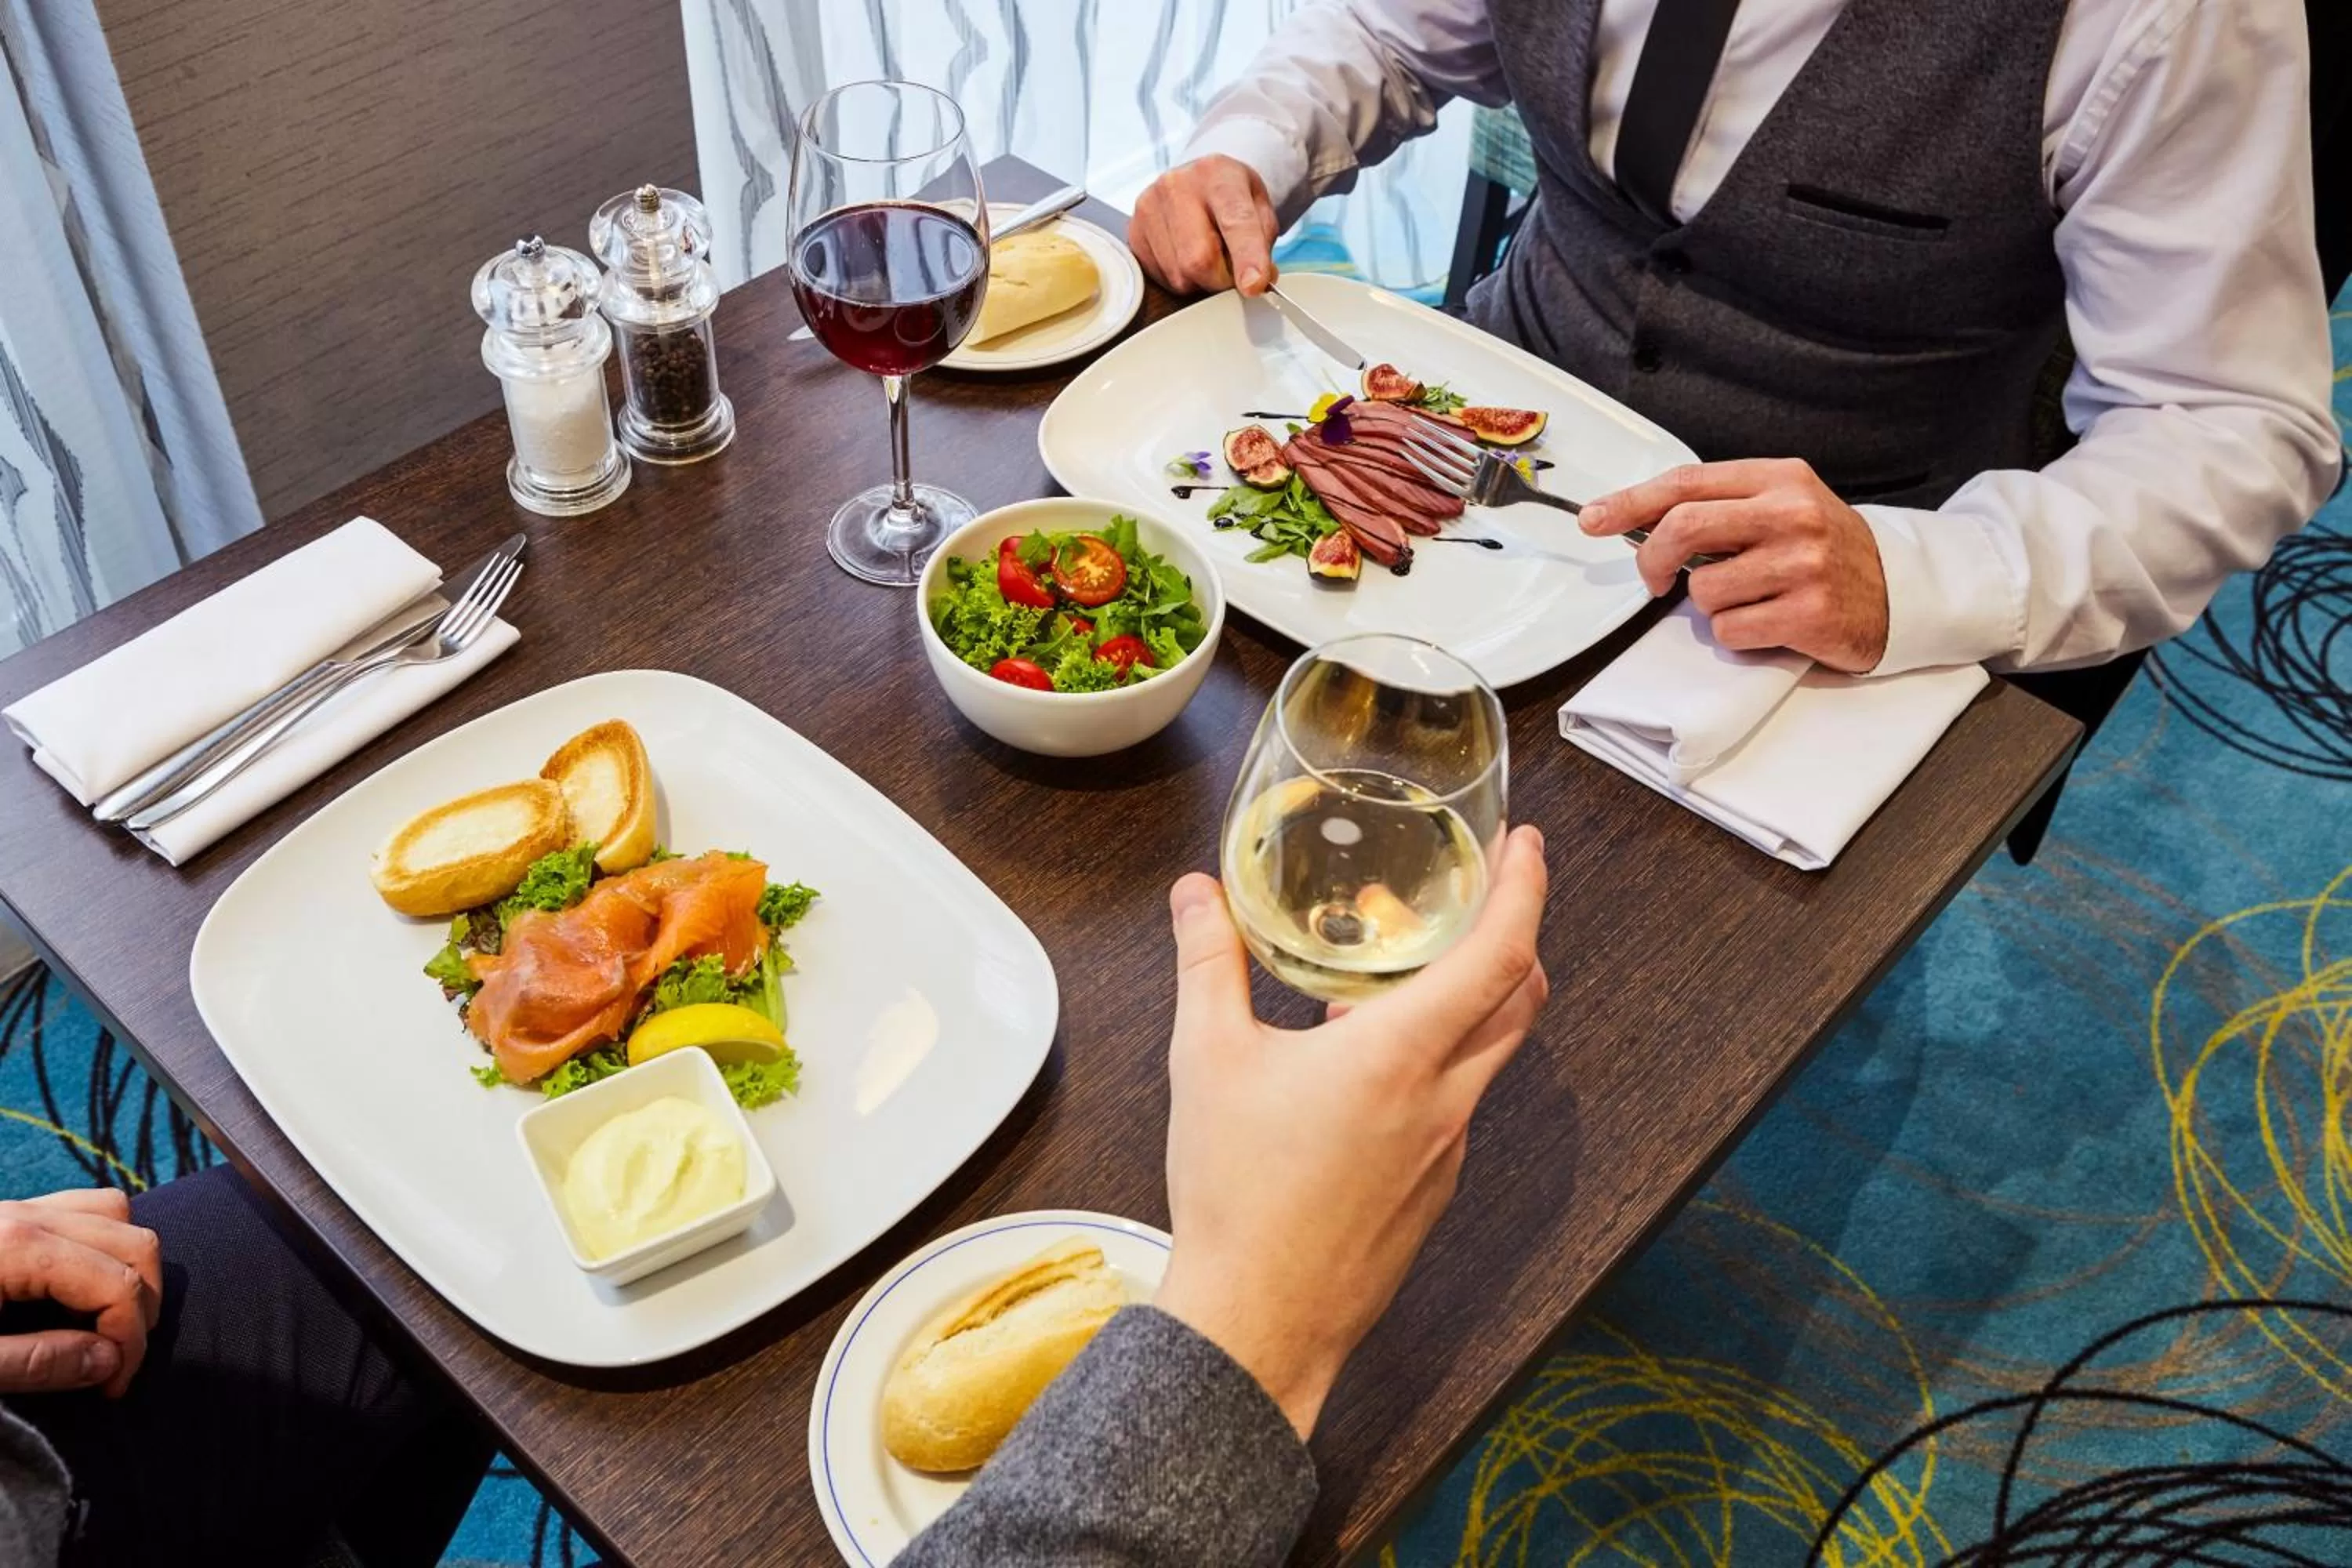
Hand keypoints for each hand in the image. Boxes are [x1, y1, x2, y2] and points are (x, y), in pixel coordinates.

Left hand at [0, 1188, 162, 1397]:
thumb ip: (39, 1363)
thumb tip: (110, 1361)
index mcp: (16, 1247)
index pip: (118, 1285)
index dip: (130, 1341)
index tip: (112, 1387)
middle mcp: (28, 1214)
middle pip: (134, 1242)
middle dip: (142, 1306)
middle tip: (116, 1360)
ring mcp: (20, 1206)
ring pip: (116, 1214)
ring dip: (129, 1267)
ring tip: (107, 1319)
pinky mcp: (9, 1213)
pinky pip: (84, 1208)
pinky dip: (103, 1243)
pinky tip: (81, 1286)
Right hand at [1130, 155, 1279, 296]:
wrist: (1198, 181)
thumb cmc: (1231, 197)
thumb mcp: (1260, 208)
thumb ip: (1262, 243)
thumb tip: (1254, 283)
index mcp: (1217, 174)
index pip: (1235, 221)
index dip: (1247, 258)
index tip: (1254, 286)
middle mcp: (1176, 185)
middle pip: (1198, 259)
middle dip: (1220, 279)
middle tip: (1230, 270)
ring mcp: (1148, 207)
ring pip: (1179, 276)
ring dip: (1199, 281)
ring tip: (1206, 255)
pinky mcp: (1133, 231)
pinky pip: (1160, 278)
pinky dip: (1179, 278)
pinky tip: (1185, 256)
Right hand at [1151, 826, 1549, 1438]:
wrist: (1257, 1321)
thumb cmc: (1237, 1195)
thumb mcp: (1207, 1059)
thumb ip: (1209, 963)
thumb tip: (1197, 897)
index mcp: (1401, 1055)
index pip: (1502, 955)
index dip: (1525, 889)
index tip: (1527, 846)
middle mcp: (1444, 1100)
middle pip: (1520, 1001)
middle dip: (1515, 936)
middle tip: (1482, 896)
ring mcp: (1445, 1150)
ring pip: (1488, 1054)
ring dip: (1466, 1001)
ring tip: (1398, 973)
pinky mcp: (1431, 1189)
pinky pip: (1453, 1105)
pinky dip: (1435, 1062)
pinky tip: (1365, 1063)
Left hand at [1580, 458, 1891, 671]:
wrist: (1898, 591)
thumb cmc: (1826, 551)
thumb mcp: (1783, 507)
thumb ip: (1721, 507)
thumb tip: (1638, 521)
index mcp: (1779, 479)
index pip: (1686, 482)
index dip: (1630, 502)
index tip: (1593, 519)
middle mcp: (1792, 514)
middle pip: (1683, 527)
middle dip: (1652, 558)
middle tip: (1654, 578)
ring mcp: (1802, 564)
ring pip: (1703, 590)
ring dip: (1708, 605)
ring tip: (1747, 599)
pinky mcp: (1809, 613)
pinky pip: (1731, 630)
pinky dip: (1735, 634)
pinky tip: (1766, 623)